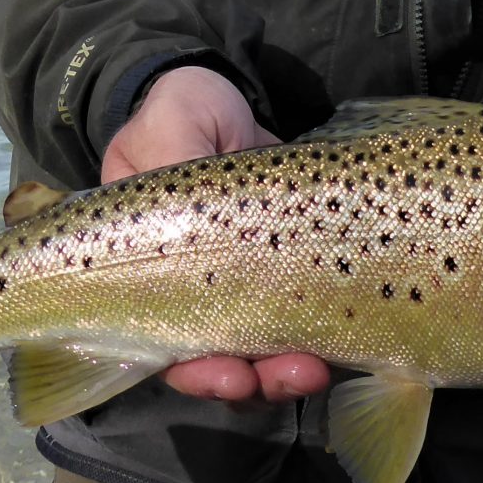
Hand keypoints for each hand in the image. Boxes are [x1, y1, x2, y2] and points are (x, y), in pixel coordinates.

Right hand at [100, 65, 332, 403]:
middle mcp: (188, 289)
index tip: (227, 376)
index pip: (158, 338)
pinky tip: (338, 346)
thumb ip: (176, 152)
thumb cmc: (183, 111)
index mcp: (144, 266)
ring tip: (315, 370)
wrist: (229, 99)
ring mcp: (239, 284)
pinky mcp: (285, 271)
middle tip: (290, 376)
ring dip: (284, 371)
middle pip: (211, 358)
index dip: (191, 369)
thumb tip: (190, 185)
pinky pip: (296, 322)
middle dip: (249, 383)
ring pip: (256, 351)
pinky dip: (315, 339)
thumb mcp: (172, 121)